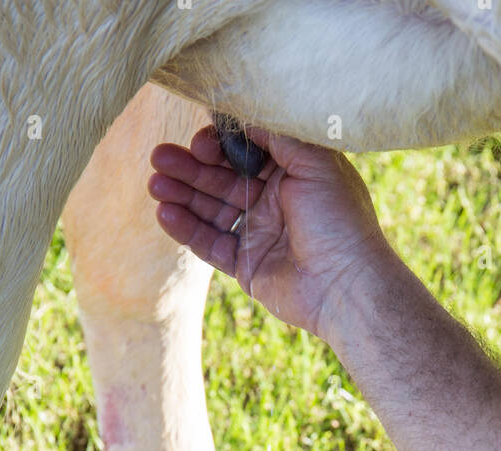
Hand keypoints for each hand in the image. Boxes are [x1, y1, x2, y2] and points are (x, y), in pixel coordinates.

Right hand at [148, 127, 395, 340]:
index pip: (246, 151)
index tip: (202, 144)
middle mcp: (275, 202)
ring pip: (212, 210)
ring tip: (155, 184)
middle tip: (159, 157)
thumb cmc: (339, 221)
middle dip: (190, 167)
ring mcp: (259, 234)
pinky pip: (211, 244)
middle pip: (223, 179)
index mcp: (294, 174)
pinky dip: (187, 229)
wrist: (346, 286)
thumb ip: (279, 135)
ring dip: (182, 195)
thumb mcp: (316, 163)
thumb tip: (245, 113)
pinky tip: (165, 213)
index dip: (221, 145)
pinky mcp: (247, 266)